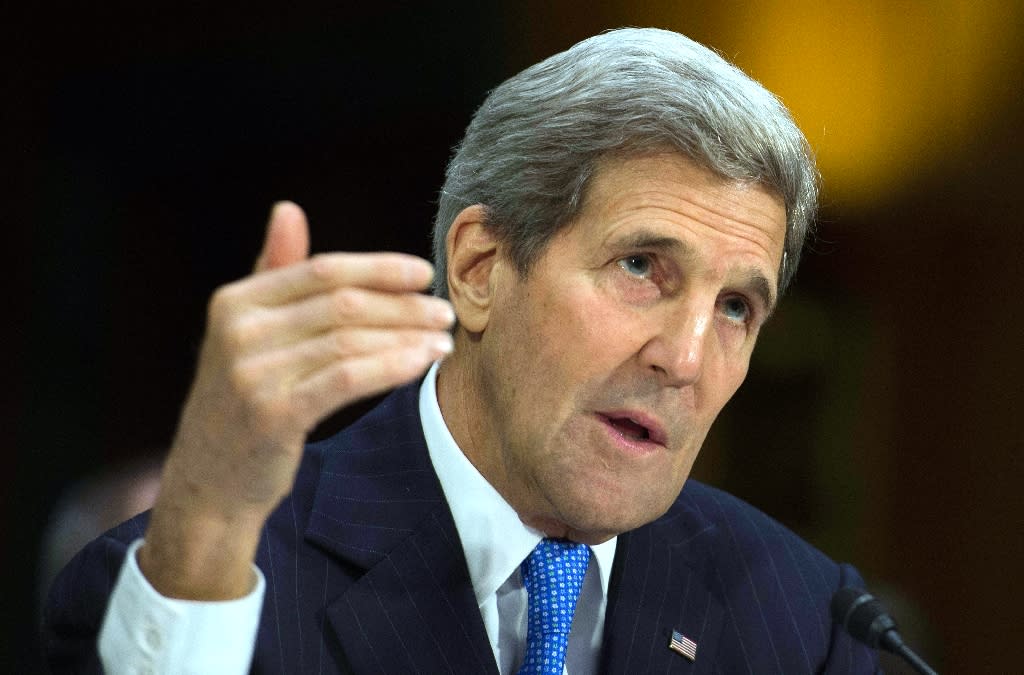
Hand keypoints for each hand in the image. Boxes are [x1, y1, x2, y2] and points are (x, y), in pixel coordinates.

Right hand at [139, 202, 453, 597]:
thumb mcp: (248, 334)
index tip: (423, 273)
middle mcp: (238, 331)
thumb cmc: (242, 401)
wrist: (210, 481)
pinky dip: (390, 366)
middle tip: (444, 311)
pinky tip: (420, 363)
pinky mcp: (273, 413)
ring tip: (442, 339)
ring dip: (405, 336)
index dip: (378, 268)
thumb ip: (273, 273)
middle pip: (341, 303)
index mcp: (234, 302)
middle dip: (402, 305)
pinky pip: (347, 379)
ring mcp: (252, 373)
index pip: (321, 271)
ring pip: (349, 340)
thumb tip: (288, 209)